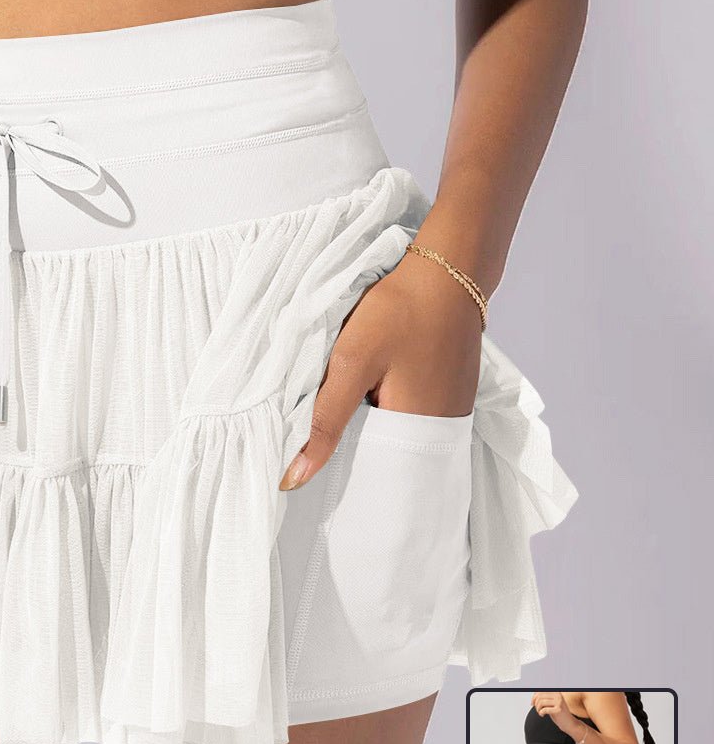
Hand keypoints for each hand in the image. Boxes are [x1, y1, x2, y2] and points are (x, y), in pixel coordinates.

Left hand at [279, 247, 482, 489]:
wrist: (449, 267)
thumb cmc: (400, 311)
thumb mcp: (352, 364)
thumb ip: (324, 421)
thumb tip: (294, 476)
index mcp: (419, 431)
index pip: (371, 476)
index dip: (338, 473)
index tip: (307, 469)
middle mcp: (442, 429)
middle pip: (385, 457)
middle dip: (351, 451)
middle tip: (315, 441)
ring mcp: (450, 408)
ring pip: (395, 433)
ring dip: (368, 427)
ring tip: (336, 417)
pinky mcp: (449, 389)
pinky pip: (410, 413)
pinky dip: (384, 408)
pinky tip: (367, 392)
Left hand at [532, 690, 584, 740]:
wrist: (569, 723)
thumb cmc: (558, 713)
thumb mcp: (550, 702)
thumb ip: (544, 697)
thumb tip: (533, 693)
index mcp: (555, 691)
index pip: (540, 690)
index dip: (534, 697)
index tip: (532, 703)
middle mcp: (558, 695)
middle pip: (539, 696)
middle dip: (535, 703)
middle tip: (537, 709)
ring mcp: (559, 702)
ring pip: (541, 702)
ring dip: (538, 709)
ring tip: (540, 712)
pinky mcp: (559, 709)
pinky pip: (544, 709)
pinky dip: (540, 713)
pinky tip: (542, 715)